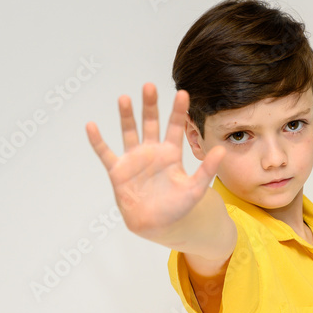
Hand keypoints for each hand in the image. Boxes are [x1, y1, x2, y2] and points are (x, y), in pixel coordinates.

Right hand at [85, 83, 226, 237]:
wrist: (157, 225)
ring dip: (126, 116)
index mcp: (171, 153)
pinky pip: (106, 153)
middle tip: (149, 86)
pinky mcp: (118, 171)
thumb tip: (221, 150)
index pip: (175, 126)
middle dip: (150, 105)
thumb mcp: (196, 188)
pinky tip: (91, 126)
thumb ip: (207, 169)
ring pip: (129, 132)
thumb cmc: (178, 207)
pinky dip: (98, 141)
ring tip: (124, 99)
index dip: (178, 111)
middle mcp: (152, 151)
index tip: (182, 93)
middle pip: (150, 122)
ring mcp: (134, 159)